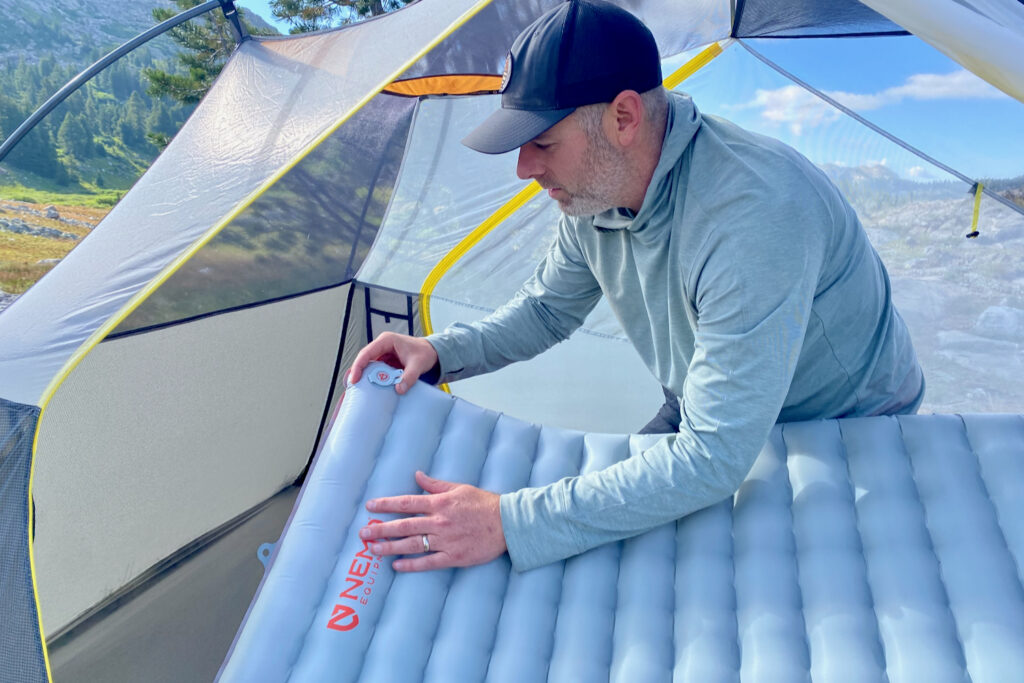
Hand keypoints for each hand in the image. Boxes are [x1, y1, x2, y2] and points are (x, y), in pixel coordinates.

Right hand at [348, 332, 438, 394]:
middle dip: (357, 372)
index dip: (358, 365)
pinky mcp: (386, 361)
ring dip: (364, 376)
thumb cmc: (424, 353)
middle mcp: (382, 345)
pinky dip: (373, 378)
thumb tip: (399, 389)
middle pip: (364, 359)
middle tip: (353, 386)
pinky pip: (376, 370)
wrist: (431, 352)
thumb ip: (409, 376)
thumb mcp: (418, 365)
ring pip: (369, 365)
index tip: (354, 378)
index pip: (367, 353)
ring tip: (358, 389)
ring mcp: (383, 353)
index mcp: (387, 341)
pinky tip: (370, 387)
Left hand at [358, 471, 506, 571]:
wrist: (507, 523)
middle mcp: (439, 522)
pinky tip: (396, 565)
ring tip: (373, 549)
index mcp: (439, 503)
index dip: (386, 505)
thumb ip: (436, 484)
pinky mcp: (453, 557)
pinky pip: (428, 562)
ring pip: (411, 545)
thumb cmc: (484, 503)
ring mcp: (445, 541)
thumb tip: (417, 475)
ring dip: (389, 547)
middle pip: (403, 526)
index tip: (370, 507)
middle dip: (381, 529)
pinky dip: (411, 564)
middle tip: (363, 533)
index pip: (406, 503)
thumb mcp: (459, 488)